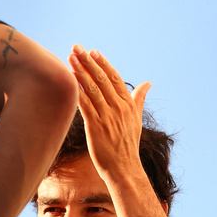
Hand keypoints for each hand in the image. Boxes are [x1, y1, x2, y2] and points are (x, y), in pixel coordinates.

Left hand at [68, 45, 150, 179]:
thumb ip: (139, 99)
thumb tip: (148, 83)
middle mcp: (118, 108)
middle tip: (76, 48)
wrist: (124, 168)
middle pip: (101, 79)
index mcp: (128, 104)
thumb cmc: (127, 145)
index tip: (93, 51)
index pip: (114, 78)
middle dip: (88, 62)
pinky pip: (85, 105)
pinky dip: (77, 92)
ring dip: (80, 72)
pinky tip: (68, 82)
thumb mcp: (136, 119)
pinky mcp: (96, 127)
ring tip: (70, 59)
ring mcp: (108, 117)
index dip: (103, 63)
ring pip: (92, 89)